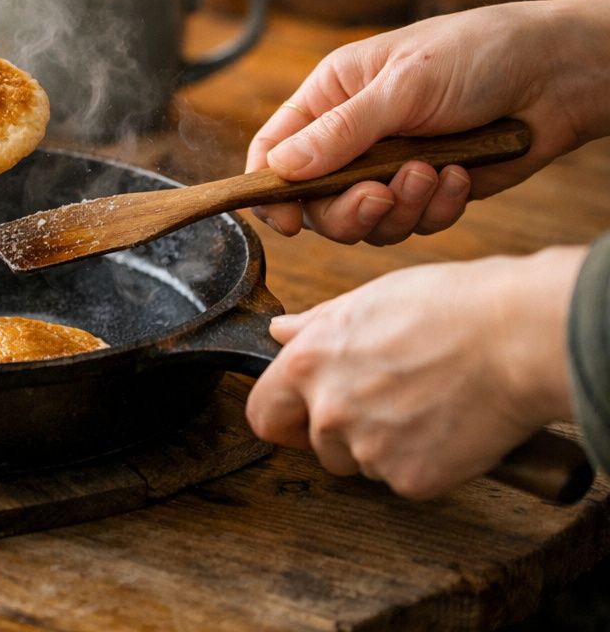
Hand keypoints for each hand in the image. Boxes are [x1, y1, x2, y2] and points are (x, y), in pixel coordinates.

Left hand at [245, 248, 581, 498]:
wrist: (516, 340)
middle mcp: (328, 412)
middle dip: (338, 433)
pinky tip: (448, 426)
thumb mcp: (369, 299)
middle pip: (315, 444)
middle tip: (382, 406)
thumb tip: (281, 332)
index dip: (283, 414)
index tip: (300, 415)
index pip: (263, 412)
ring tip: (425, 404)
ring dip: (384, 446)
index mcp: (308, 365)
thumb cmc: (449, 308)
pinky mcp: (410, 480)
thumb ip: (317, 326)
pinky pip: (405, 479)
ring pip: (362, 462)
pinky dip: (425, 461)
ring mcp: (368, 450)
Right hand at [247, 0, 609, 243]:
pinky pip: (415, 224)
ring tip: (434, 173)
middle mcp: (354, 136)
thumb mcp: (404, 85)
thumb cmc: (481, 53)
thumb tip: (282, 168)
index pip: (274, 148)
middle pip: (316, 201)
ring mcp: (392, 166)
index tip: (285, 221)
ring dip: (400, 207)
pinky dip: (439, 208)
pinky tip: (463, 174)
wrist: (560, 74)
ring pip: (365, 221)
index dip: (269, 188)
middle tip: (381, 196)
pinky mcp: (432, 191)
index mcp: (332, 96)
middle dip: (348, 209)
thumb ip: (342, 132)